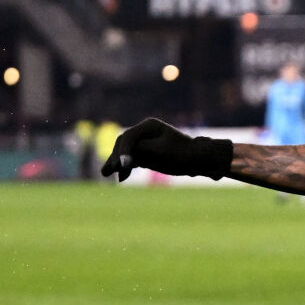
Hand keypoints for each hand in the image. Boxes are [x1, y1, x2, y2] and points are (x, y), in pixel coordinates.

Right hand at [101, 117, 233, 180]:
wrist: (198, 160)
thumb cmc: (182, 154)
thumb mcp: (160, 152)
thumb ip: (140, 152)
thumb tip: (122, 157)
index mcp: (149, 126)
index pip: (129, 137)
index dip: (123, 152)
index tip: (122, 165)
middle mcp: (144, 132)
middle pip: (124, 144)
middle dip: (116, 157)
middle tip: (108, 171)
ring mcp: (145, 143)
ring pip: (126, 152)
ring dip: (117, 163)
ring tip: (105, 174)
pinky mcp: (147, 153)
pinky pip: (132, 159)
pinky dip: (126, 167)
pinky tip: (121, 178)